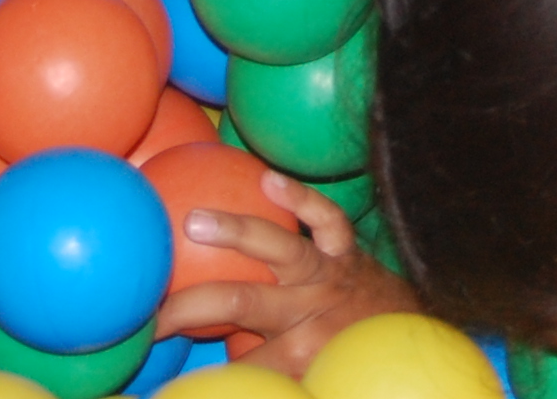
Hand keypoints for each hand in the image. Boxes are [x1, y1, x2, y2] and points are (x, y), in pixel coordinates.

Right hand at [153, 173, 417, 375]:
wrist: (408, 340)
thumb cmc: (342, 360)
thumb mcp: (301, 377)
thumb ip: (257, 368)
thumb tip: (190, 389)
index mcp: (294, 357)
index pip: (234, 363)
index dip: (194, 363)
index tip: (148, 350)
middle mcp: (307, 317)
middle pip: (238, 305)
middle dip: (189, 305)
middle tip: (148, 301)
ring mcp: (326, 277)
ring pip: (279, 250)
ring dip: (237, 232)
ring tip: (196, 221)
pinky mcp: (346, 249)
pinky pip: (326, 219)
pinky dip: (301, 198)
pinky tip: (267, 178)